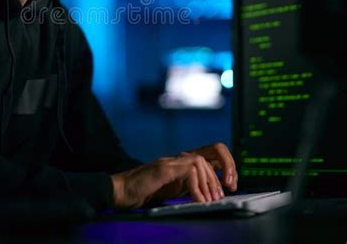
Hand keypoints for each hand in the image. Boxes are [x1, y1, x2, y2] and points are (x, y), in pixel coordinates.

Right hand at [111, 145, 233, 208]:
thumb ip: (189, 185)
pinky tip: (198, 200)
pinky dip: (196, 187)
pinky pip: (188, 171)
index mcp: (182, 163)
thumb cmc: (144, 192)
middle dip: (225, 170)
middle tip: (225, 192)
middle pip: (212, 151)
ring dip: (210, 181)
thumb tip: (209, 193)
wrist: (121, 191)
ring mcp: (170, 162)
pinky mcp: (163, 169)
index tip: (229, 185)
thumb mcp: (173, 188)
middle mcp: (178, 159)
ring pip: (200, 161)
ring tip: (211, 200)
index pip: (211, 153)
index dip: (225, 165)